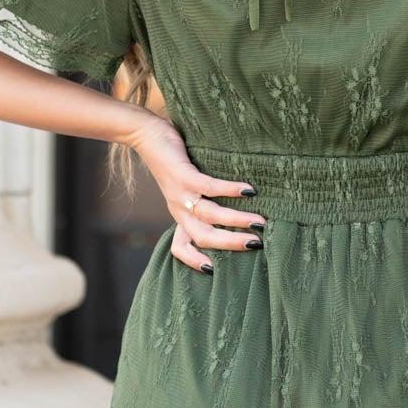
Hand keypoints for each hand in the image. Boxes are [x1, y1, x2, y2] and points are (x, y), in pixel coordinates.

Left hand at [128, 114, 264, 273]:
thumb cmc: (175, 163)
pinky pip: (209, 187)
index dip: (193, 261)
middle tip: (257, 244)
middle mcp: (179, 209)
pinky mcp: (183, 174)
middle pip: (203, 237)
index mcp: (180, 216)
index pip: (179, 248)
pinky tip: (249, 190)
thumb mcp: (186, 189)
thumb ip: (204, 204)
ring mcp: (180, 193)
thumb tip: (235, 216)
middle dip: (231, 243)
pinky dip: (230, 190)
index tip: (214, 271)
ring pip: (209, 215)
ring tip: (259, 222)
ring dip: (237, 220)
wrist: (148, 136)